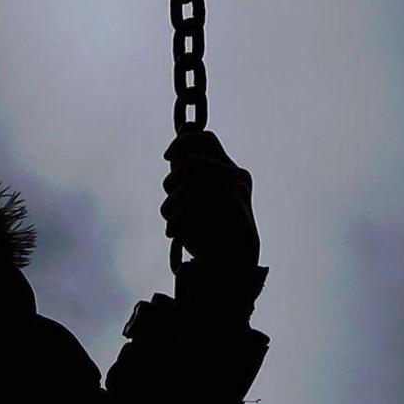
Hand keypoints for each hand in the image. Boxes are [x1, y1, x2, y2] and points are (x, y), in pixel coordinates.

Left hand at [162, 130, 260, 306]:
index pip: (206, 138)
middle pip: (194, 159)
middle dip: (174, 178)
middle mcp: (235, 175)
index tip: (167, 157)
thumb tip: (175, 151)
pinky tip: (173, 232)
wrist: (229, 265)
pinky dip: (177, 219)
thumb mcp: (194, 200)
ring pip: (191, 180)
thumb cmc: (209, 232)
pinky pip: (192, 202)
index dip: (182, 142)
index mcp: (228, 170)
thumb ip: (187, 176)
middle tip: (168, 196)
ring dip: (172, 201)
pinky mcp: (233, 204)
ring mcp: (236, 188)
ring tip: (170, 220)